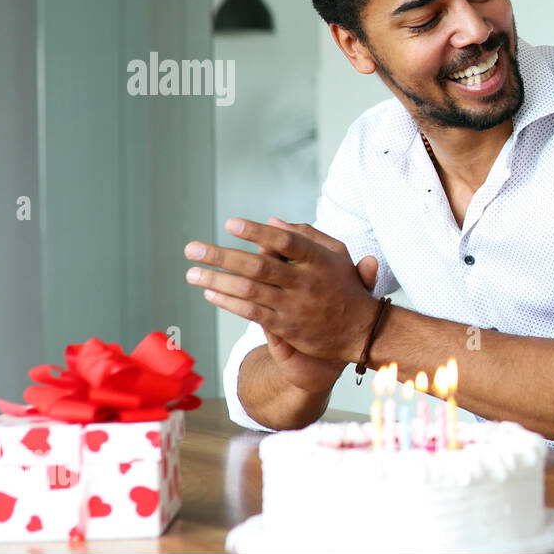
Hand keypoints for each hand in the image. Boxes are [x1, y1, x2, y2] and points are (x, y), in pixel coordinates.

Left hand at [184, 217, 381, 363]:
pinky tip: (210, 293)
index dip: (257, 233)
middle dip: (222, 256)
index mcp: (319, 260)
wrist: (362, 331)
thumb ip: (308, 236)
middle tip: (192, 248)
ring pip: (249, 291)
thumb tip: (273, 222)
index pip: (285, 242)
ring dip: (217, 281)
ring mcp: (295, 306)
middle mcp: (306, 283)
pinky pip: (252, 313)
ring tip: (192, 273)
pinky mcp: (287, 327)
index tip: (230, 224)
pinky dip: (230, 302)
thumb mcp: (338, 255)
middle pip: (258, 266)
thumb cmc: (347, 286)